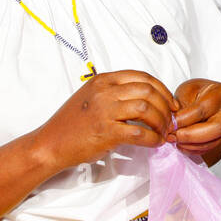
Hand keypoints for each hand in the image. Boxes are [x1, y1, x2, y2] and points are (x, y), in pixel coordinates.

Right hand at [38, 70, 179, 170]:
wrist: (50, 144)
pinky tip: (154, 142)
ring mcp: (104, 111)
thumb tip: (147, 99)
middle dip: (165, 107)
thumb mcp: (92, 97)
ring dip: (161, 122)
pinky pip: (139, 132)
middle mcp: (105, 91)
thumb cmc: (72, 123)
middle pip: (148, 91)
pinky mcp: (105, 132)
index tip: (170, 103)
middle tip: (170, 121)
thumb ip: (115, 93)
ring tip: (163, 132)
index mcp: (104, 80)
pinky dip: (152, 138)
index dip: (162, 89)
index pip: (143, 77)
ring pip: (146, 109)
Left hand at [170, 78, 220, 162]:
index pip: (202, 110)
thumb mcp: (188, 90)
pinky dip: (191, 149)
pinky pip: (207, 150)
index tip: (169, 124)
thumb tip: (172, 122)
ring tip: (173, 139)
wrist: (212, 98)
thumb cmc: (199, 92)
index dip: (183, 119)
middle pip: (215, 129)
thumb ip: (181, 104)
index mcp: (220, 95)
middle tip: (172, 135)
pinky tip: (180, 144)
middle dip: (190, 135)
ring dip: (188, 144)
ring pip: (211, 143)